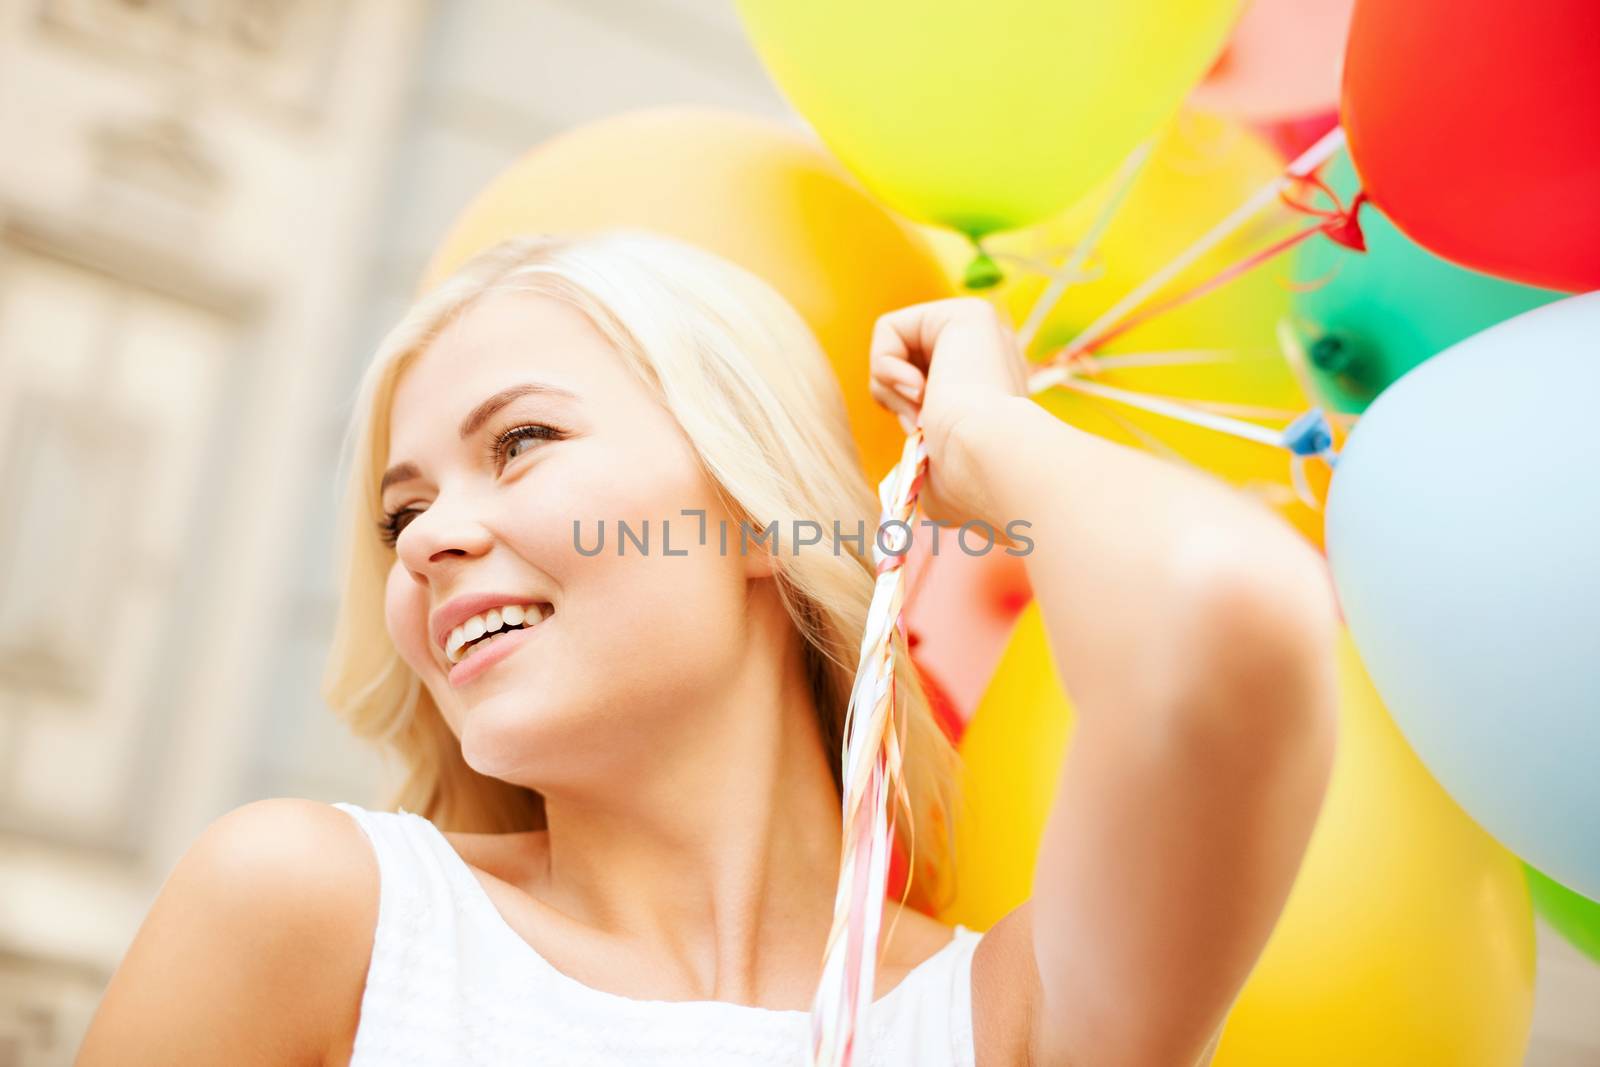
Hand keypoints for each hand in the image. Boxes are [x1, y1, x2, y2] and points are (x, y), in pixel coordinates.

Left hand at [868, 297, 1029, 535]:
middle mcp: (990, 360)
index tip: (929, 442)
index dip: (910, 419)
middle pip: (905, 366)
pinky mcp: (969, 313)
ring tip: (925, 411)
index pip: (923, 393)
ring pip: (893, 348)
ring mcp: (984, 335)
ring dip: (891, 390)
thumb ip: (922, 449)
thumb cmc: (969, 485)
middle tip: (923, 428)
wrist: (993, 465)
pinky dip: (884, 365)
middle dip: (898, 402)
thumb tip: (915, 451)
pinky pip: (888, 328)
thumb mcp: (933, 471)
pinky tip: (919, 391)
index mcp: (988, 396)